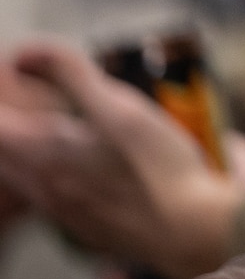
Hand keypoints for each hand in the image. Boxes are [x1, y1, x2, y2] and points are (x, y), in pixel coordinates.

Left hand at [0, 42, 242, 278]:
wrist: (191, 228)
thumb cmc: (158, 166)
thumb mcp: (118, 105)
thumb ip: (71, 72)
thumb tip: (30, 50)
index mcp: (42, 153)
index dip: (3, 98)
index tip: (18, 75)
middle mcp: (43, 186)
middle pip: (4, 153)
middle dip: (11, 123)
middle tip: (28, 101)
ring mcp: (62, 212)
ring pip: (23, 178)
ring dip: (27, 152)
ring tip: (48, 130)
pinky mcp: (85, 227)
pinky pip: (49, 199)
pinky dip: (50, 175)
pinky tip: (79, 166)